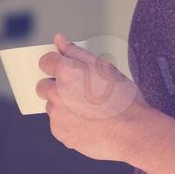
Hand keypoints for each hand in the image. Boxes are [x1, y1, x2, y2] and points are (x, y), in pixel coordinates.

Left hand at [37, 34, 147, 162]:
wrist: (132, 131)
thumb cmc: (123, 100)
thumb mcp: (104, 67)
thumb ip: (76, 52)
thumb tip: (60, 40)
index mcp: (67, 72)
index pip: (45, 61)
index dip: (54, 64)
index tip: (61, 68)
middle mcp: (57, 93)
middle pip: (42, 86)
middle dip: (55, 86)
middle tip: (77, 91)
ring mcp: (57, 115)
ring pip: (52, 107)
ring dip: (62, 106)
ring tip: (87, 109)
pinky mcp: (60, 133)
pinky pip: (58, 125)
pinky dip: (68, 123)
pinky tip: (87, 122)